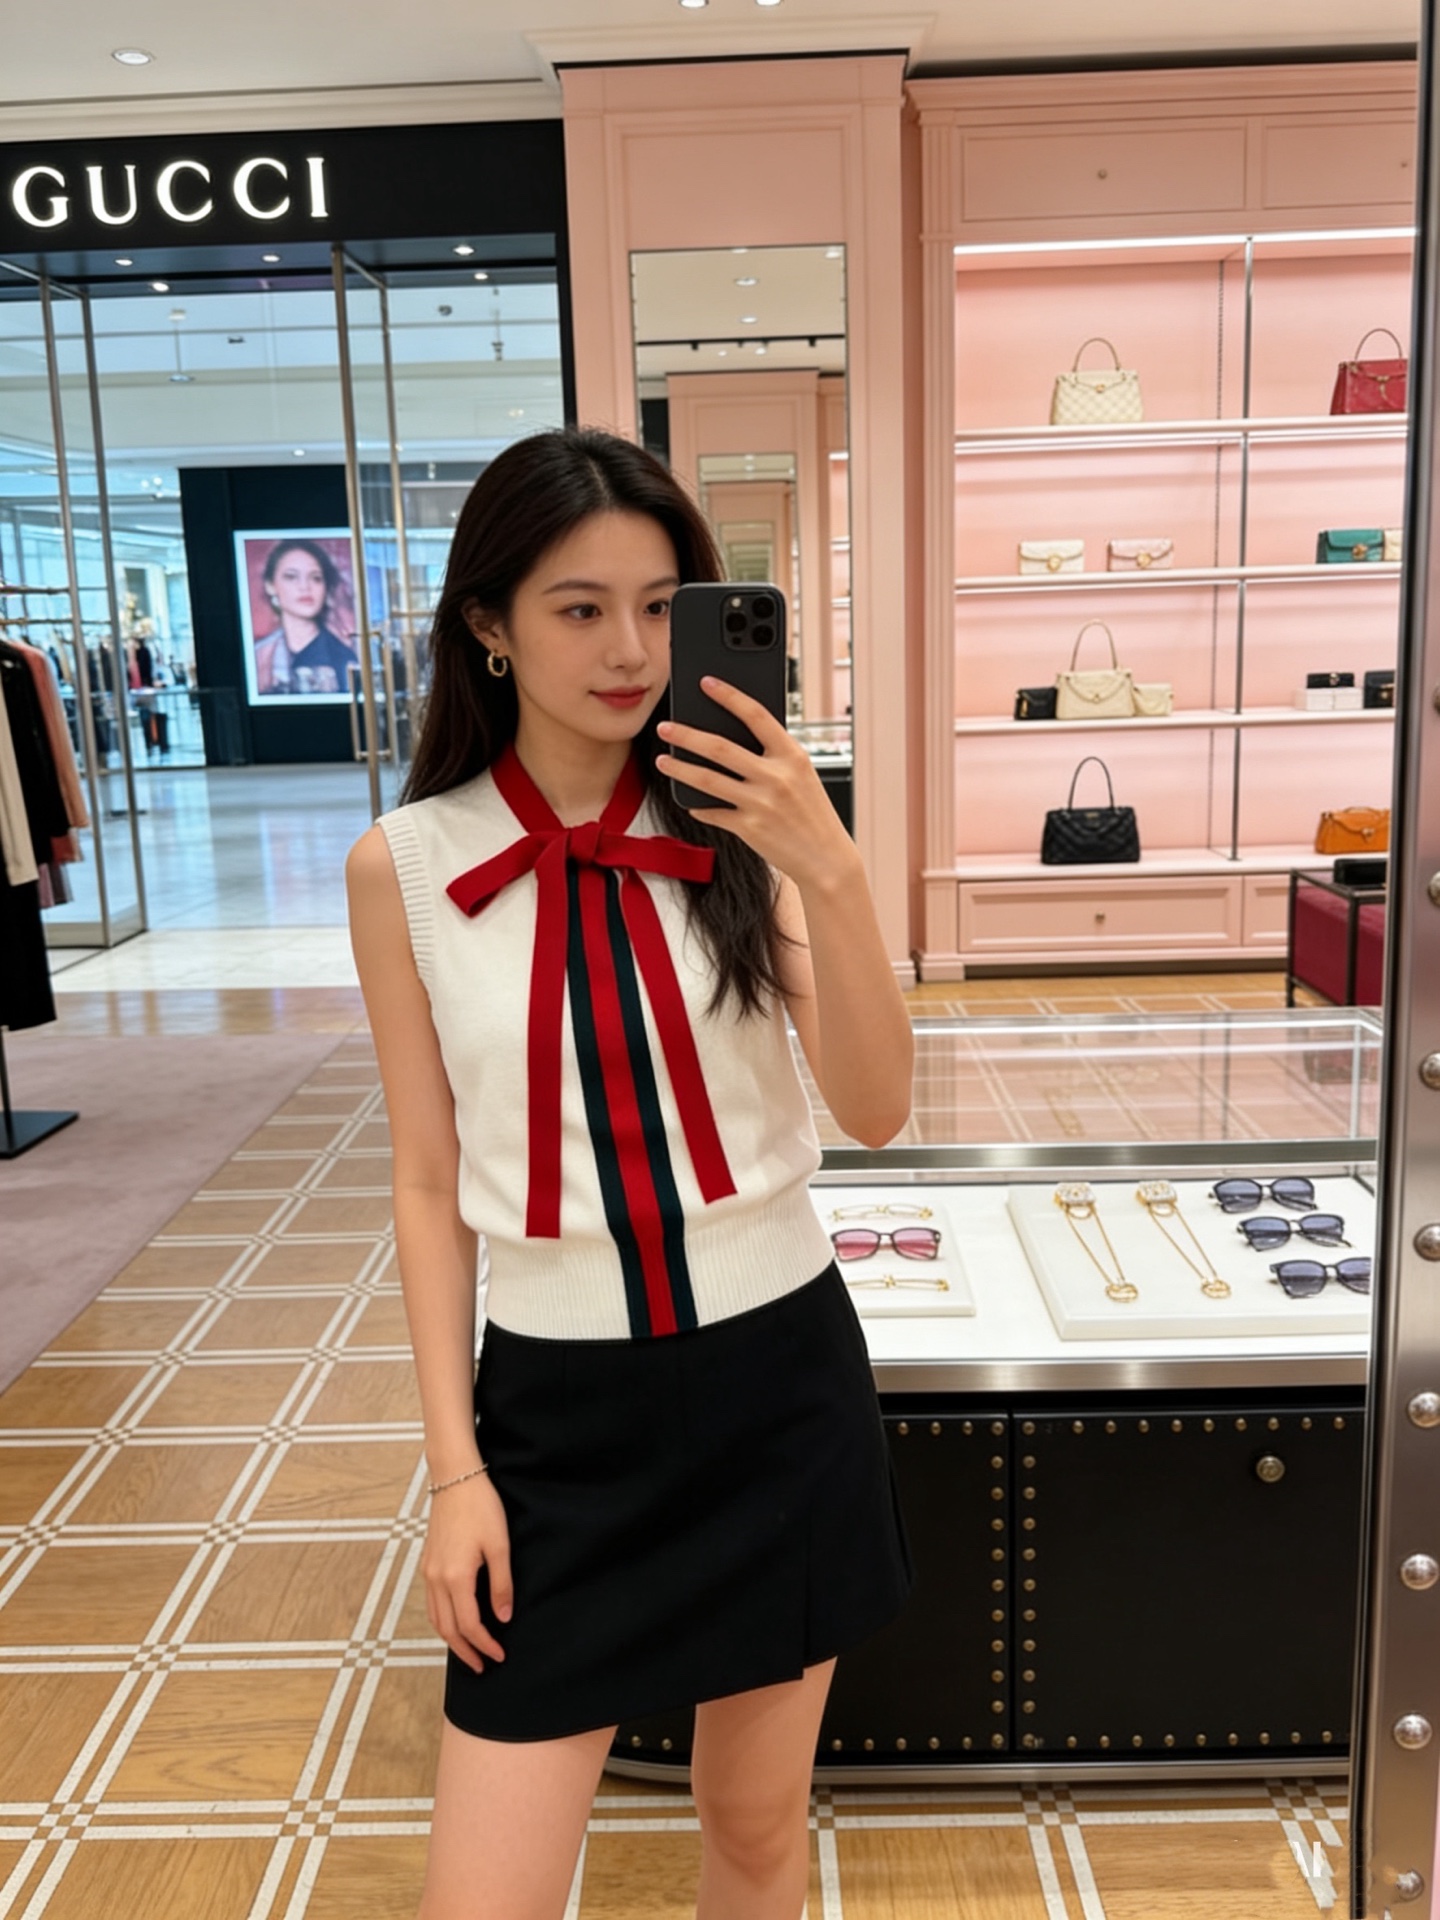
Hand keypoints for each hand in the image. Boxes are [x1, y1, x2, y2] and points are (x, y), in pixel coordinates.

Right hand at [422, 1473, 512, 1673]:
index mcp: (456, 1577)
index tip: (499, 1656)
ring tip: (469, 1652)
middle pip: (447, 1629)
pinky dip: (442, 1620)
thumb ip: (501, 1585)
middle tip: (482, 1666)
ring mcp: (428, 1571)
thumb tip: (503, 1618)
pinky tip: (455, 1622)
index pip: (469, 1625)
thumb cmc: (480, 1507)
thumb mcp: (499, 1545)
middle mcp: (436, 1578)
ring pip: (435, 1618)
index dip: (484, 1645)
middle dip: (465, 1651)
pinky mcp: (428, 1562)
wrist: (455, 1477)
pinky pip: (431, 1603)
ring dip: (451, 1640)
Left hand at [655, 678, 857, 891]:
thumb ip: (773, 756)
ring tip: (662, 760)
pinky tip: (690, 801)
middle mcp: (776, 777)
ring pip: (707, 779)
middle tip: (665, 727)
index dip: (729, 696)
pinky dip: (698, 805)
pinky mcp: (749, 828)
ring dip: (679, 768)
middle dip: (686, 735)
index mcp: (793, 756)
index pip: (756, 715)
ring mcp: (761, 803)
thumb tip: (730, 737)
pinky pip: (712, 811)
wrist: (826, 858)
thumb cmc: (812, 812)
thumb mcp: (802, 775)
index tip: (706, 683)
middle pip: (720, 747)